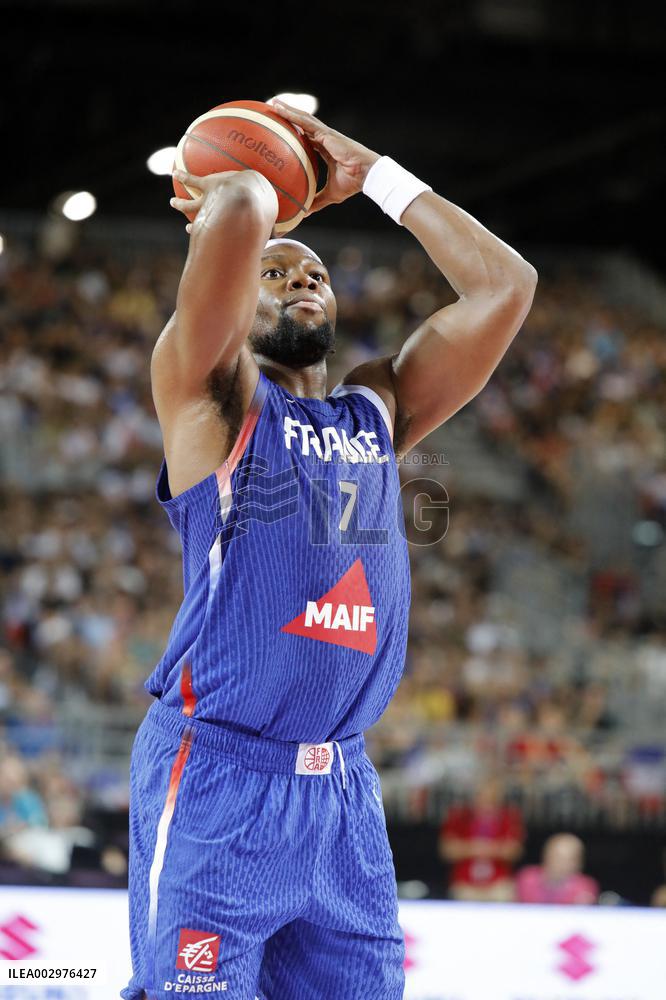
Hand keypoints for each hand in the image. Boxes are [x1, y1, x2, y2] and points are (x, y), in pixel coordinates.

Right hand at [170, 167, 276, 234]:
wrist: (245, 196)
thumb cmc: (255, 209)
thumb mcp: (261, 223)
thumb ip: (267, 229)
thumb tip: (278, 236)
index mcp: (221, 224)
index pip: (210, 231)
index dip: (202, 234)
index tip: (195, 234)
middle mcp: (211, 215)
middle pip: (198, 220)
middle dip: (192, 225)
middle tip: (187, 227)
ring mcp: (207, 201)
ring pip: (189, 203)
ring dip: (180, 203)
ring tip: (172, 202)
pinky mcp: (207, 185)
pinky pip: (191, 180)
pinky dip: (182, 177)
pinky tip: (174, 173)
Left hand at [271, 99, 380, 214]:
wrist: (366, 174)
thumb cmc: (352, 183)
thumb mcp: (330, 194)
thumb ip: (317, 201)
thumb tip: (304, 212)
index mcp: (327, 149)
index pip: (309, 138)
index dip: (298, 133)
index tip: (285, 130)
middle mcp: (325, 138)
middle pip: (304, 125)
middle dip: (290, 116)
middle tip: (275, 111)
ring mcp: (326, 134)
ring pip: (303, 119)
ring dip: (288, 110)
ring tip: (274, 103)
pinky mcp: (326, 133)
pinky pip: (305, 122)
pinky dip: (292, 115)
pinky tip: (280, 109)